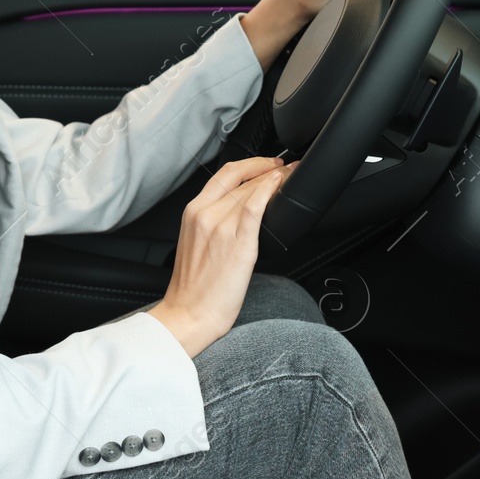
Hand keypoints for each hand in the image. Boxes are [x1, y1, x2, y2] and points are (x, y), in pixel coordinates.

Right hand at [147, 155, 299, 356]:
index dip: (250, 164)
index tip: (266, 164)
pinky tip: (278, 183)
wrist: (189, 314)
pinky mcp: (237, 243)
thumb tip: (238, 211)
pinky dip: (268, 190)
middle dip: (265, 166)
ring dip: (273, 178)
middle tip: (285, 166)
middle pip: (239, 178)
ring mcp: (220, 227)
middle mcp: (204, 214)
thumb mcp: (197, 243)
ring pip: (249, 189)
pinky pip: (254, 208)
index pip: (224, 175)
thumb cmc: (194, 287)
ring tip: (290, 176)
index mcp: (193, 212)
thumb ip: (213, 222)